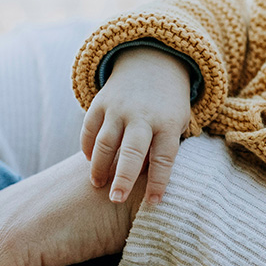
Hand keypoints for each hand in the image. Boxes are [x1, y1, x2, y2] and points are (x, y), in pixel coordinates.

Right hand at [81, 47, 192, 205]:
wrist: (154, 62)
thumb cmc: (169, 106)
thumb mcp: (179, 123)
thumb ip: (166, 149)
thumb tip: (153, 185)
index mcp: (168, 123)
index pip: (164, 158)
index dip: (159, 182)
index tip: (154, 203)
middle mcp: (142, 116)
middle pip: (131, 151)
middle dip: (123, 178)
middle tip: (115, 199)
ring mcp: (119, 108)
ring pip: (104, 142)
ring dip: (99, 166)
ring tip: (97, 184)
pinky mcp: (100, 102)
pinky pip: (89, 129)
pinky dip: (87, 147)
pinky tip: (89, 163)